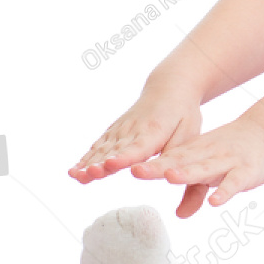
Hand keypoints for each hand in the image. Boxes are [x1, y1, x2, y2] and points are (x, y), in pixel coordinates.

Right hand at [69, 89, 204, 211]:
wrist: (169, 87)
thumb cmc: (182, 113)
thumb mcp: (188, 132)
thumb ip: (174, 153)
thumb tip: (164, 172)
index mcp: (154, 131)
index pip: (137, 147)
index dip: (124, 157)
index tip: (111, 165)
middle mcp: (133, 129)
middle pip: (114, 150)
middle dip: (99, 164)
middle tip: (86, 176)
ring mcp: (121, 129)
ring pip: (103, 148)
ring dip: (88, 163)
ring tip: (75, 176)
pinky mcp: (115, 130)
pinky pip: (99, 144)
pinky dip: (86, 157)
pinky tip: (75, 170)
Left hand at [128, 117, 263, 216]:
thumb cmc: (230, 153)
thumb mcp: (210, 171)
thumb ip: (194, 193)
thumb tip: (179, 215)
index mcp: (194, 154)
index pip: (168, 160)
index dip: (149, 165)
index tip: (128, 169)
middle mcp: (206, 156)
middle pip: (180, 162)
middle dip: (159, 168)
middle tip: (137, 171)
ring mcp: (226, 162)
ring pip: (204, 168)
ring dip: (188, 173)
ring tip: (170, 178)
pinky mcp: (246, 172)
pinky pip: (234, 182)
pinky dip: (225, 191)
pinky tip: (215, 202)